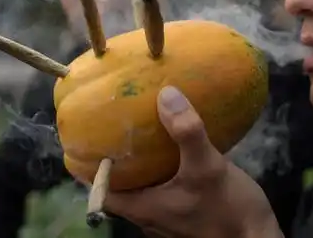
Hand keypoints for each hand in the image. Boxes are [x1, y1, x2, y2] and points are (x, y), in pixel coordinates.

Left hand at [103, 87, 283, 237]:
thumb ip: (187, 132)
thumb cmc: (228, 211)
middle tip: (114, 127)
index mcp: (142, 208)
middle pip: (119, 187)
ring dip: (139, 164)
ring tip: (139, 133)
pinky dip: (161, 169)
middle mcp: (148, 216)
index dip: (88, 168)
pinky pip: (163, 189)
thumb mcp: (207, 168)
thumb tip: (165, 94)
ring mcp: (166, 218)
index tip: (84, 140)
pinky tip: (172, 149)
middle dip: (116, 159)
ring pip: (142, 188)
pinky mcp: (185, 213)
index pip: (99, 191)